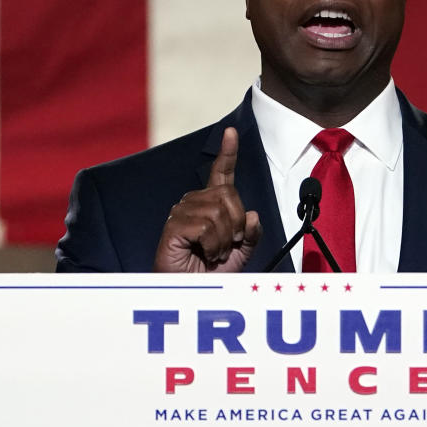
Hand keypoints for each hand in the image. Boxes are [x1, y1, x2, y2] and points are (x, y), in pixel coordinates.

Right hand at [153, 127, 261, 271]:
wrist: (193, 293)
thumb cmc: (212, 274)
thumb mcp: (241, 253)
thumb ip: (251, 234)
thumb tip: (252, 214)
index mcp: (212, 204)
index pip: (221, 173)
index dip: (227, 153)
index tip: (231, 132)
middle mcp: (195, 202)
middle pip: (228, 195)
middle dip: (236, 224)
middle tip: (227, 247)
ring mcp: (182, 211)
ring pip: (219, 211)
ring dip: (224, 240)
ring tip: (214, 253)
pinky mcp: (173, 225)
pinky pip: (206, 225)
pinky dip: (213, 245)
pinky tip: (204, 254)